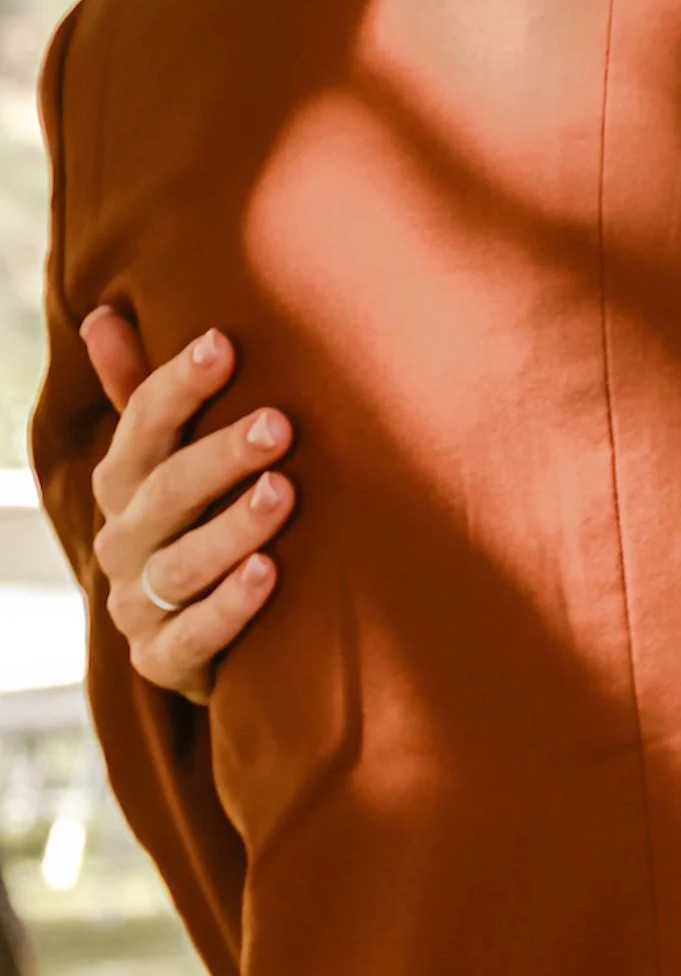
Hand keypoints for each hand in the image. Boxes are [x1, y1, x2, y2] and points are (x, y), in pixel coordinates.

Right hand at [83, 315, 295, 702]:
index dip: (176, 386)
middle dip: (220, 455)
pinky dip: (231, 606)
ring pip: (182, 563)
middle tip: (279, 422)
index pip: (140, 428)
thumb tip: (101, 314)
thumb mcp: (170, 459)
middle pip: (164, 493)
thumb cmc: (198, 520)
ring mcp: (139, 605)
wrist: (204, 637)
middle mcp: (124, 542)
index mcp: (124, 484)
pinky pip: (195, 635)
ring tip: (284, 492)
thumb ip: (141, 396)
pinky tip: (269, 574)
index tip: (223, 345)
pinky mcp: (164, 661)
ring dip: (233, 526)